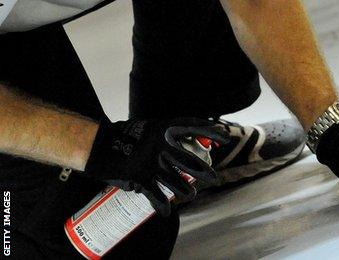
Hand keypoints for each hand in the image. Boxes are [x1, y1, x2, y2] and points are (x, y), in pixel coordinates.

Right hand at [84, 118, 227, 215]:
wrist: (98, 145)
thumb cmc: (126, 137)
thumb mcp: (149, 130)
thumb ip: (167, 138)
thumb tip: (190, 142)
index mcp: (163, 129)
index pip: (192, 126)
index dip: (209, 131)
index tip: (224, 137)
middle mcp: (160, 145)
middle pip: (189, 160)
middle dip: (203, 172)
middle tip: (214, 179)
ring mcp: (151, 162)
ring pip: (176, 181)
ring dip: (186, 190)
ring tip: (192, 194)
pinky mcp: (140, 177)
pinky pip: (155, 195)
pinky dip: (162, 205)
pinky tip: (167, 212)